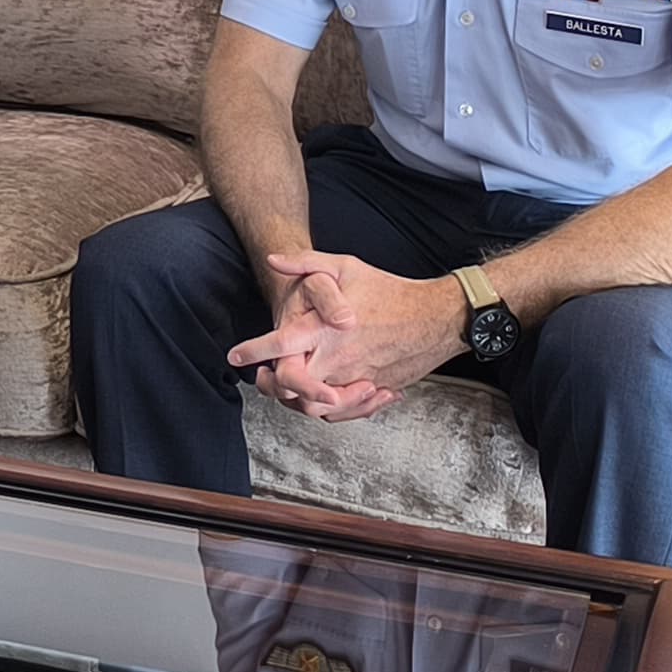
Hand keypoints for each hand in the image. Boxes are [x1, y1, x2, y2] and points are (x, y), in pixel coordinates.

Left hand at [230, 250, 466, 421]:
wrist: (436, 317)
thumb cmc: (389, 290)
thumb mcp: (346, 265)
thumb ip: (306, 262)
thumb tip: (273, 259)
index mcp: (326, 329)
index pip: (279, 345)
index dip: (253, 351)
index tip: (235, 355)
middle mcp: (337, 358)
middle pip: (291, 386)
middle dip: (269, 384)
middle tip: (260, 376)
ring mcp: (356, 378)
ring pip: (315, 406)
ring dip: (296, 400)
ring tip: (287, 386)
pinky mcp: (372, 390)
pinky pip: (343, 412)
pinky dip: (328, 408)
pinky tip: (323, 393)